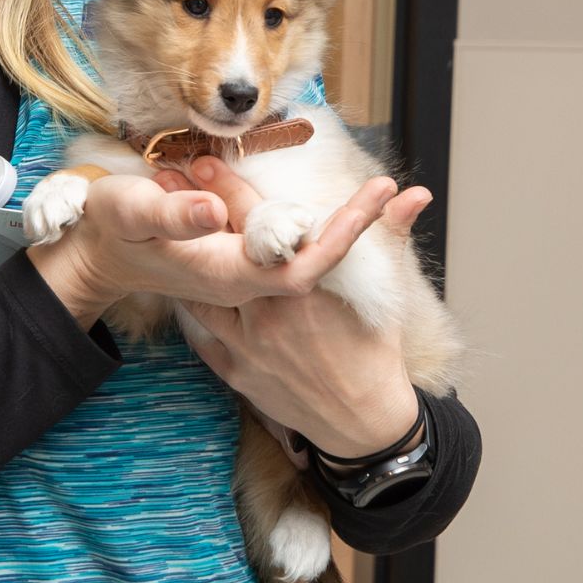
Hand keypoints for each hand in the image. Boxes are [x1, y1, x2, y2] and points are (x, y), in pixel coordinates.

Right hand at [26, 170, 407, 328]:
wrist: (94, 255)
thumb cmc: (111, 232)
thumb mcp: (132, 214)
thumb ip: (172, 214)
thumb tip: (211, 208)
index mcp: (225, 273)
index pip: (302, 264)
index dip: (343, 234)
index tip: (378, 197)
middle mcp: (240, 280)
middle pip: (313, 259)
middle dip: (351, 223)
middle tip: (385, 186)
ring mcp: (240, 273)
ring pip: (300, 252)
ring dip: (331, 221)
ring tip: (363, 192)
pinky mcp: (235, 259)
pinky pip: (284, 247)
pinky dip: (309, 224)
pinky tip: (322, 200)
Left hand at [151, 158, 433, 457]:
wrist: (363, 422)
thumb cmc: (376, 353)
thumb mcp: (385, 292)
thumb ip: (390, 235)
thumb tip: (416, 192)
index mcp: (304, 284)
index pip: (261, 224)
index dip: (230, 189)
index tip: (208, 160)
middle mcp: (269, 310)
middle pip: (222, 252)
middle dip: (196, 215)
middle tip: (171, 180)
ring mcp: (247, 343)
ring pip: (200, 293)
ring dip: (183, 263)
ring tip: (166, 234)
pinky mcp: (235, 371)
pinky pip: (202, 334)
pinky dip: (194, 311)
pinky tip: (181, 290)